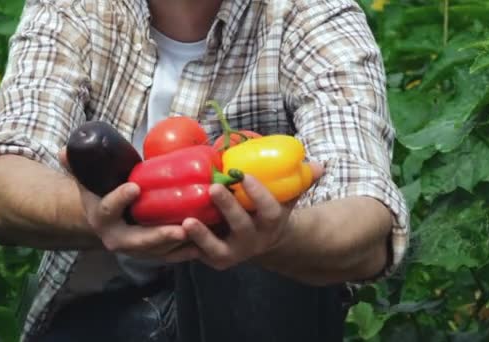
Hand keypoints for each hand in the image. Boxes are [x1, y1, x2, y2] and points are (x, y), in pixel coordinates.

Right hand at [59, 147, 199, 262]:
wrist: (103, 222)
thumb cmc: (99, 196)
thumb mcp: (86, 181)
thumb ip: (78, 166)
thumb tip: (64, 149)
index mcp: (101, 217)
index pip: (108, 209)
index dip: (120, 199)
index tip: (135, 187)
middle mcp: (117, 238)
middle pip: (139, 241)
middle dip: (159, 236)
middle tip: (180, 228)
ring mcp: (135, 249)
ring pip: (158, 251)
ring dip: (179, 245)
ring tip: (199, 234)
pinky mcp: (150, 253)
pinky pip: (169, 256)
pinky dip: (186, 252)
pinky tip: (204, 244)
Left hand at [182, 163, 323, 269]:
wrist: (264, 243)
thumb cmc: (271, 211)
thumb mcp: (289, 197)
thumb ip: (301, 180)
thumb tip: (321, 165)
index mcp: (272, 223)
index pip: (269, 210)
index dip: (259, 194)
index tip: (246, 177)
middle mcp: (253, 241)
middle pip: (242, 227)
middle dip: (228, 208)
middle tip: (213, 188)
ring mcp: (232, 252)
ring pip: (218, 250)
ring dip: (202, 237)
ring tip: (186, 221)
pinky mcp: (212, 259)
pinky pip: (196, 256)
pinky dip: (181, 249)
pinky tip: (167, 236)